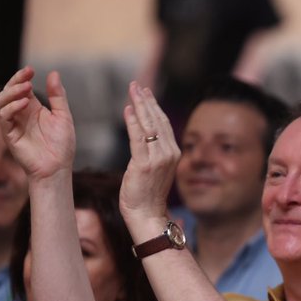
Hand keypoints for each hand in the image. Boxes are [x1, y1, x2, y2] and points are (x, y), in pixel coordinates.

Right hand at [0, 66, 75, 179]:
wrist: (57, 167)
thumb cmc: (62, 144)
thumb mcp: (63, 116)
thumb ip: (58, 96)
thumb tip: (54, 73)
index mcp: (33, 108)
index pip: (22, 87)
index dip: (23, 77)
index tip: (31, 70)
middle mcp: (21, 113)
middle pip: (9, 91)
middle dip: (16, 81)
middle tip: (27, 76)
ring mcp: (13, 123)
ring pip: (2, 102)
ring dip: (12, 92)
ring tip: (26, 88)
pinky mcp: (9, 135)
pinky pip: (4, 118)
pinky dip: (12, 108)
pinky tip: (24, 104)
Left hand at [119, 82, 179, 231]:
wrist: (147, 215)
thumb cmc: (146, 195)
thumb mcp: (154, 169)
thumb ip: (153, 152)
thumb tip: (145, 136)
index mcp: (173, 153)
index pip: (163, 124)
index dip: (154, 106)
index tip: (145, 93)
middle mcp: (169, 153)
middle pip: (157, 121)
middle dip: (147, 101)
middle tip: (137, 85)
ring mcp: (158, 159)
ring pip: (149, 126)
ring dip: (140, 106)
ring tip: (133, 91)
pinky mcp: (144, 165)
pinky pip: (138, 139)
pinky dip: (133, 122)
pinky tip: (128, 109)